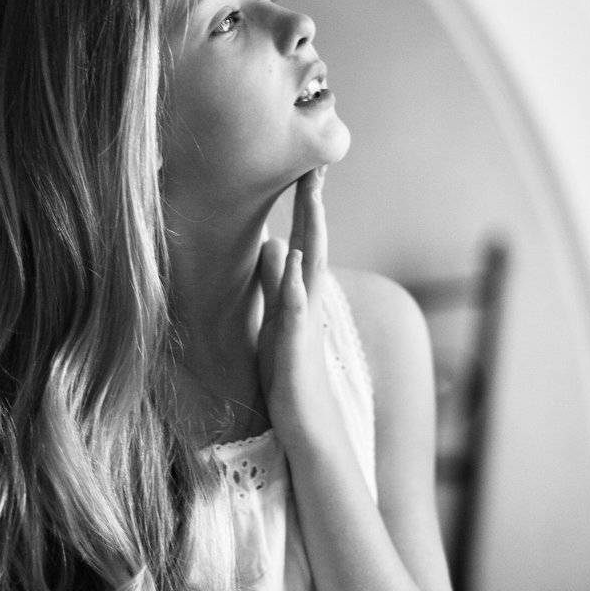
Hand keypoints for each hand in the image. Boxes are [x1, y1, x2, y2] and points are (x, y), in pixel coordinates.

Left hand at [257, 167, 334, 451]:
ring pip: (312, 269)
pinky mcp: (295, 347)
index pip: (306, 241)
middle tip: (315, 163)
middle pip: (315, 244)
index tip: (303, 168)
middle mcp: (309, 303)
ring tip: (312, 195)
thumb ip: (276, 284)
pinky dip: (295, 281)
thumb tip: (274, 245)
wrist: (307, 427)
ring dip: (314, 231)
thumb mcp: (277, 320)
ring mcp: (305, 323)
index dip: (305, 207)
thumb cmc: (289, 377)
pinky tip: (294, 255)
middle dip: (314, 204)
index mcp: (301, 295)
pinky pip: (297, 309)